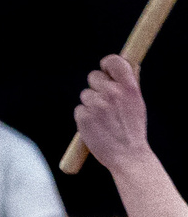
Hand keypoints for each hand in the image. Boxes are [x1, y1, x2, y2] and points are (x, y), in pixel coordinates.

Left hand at [78, 54, 152, 169]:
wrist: (127, 155)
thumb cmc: (132, 129)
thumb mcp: (137, 103)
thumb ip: (128, 85)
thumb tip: (121, 66)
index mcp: (129, 87)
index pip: (113, 61)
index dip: (107, 63)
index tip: (106, 69)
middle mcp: (112, 93)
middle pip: (94, 76)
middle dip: (97, 86)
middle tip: (105, 101)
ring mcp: (97, 105)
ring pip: (85, 94)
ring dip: (90, 103)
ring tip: (103, 118)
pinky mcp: (83, 117)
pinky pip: (79, 109)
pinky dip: (84, 116)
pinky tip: (95, 126)